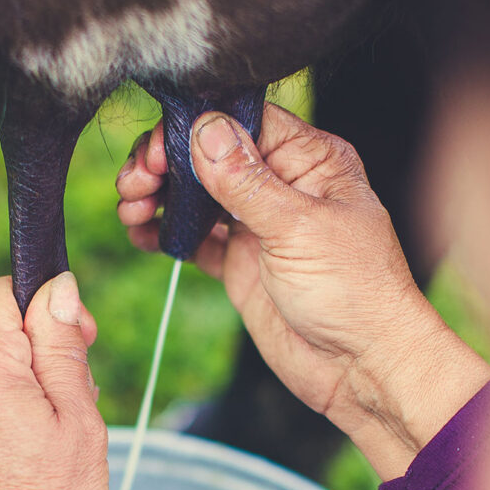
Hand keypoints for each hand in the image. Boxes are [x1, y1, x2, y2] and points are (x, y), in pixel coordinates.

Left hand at [0, 274, 107, 489]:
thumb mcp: (77, 414)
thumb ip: (61, 343)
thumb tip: (58, 286)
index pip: (0, 292)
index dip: (44, 303)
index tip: (79, 337)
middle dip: (32, 337)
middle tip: (73, 383)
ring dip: (15, 368)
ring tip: (49, 418)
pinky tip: (23, 434)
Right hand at [117, 104, 489, 478]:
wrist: (359, 368)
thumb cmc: (355, 294)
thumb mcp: (298, 228)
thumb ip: (247, 182)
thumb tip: (205, 130)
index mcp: (310, 161)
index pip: (243, 121)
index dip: (196, 129)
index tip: (159, 150)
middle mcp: (282, 186)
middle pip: (211, 155)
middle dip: (167, 163)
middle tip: (135, 183)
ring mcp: (258, 226)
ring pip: (197, 195)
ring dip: (158, 196)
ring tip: (130, 209)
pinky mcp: (241, 263)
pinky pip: (194, 238)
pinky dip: (164, 233)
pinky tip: (142, 234)